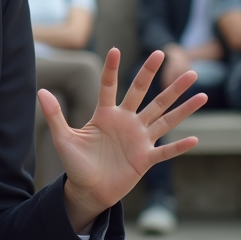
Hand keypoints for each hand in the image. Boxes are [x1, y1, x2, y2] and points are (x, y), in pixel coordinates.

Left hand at [38, 48, 206, 231]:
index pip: (110, 87)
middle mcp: (126, 122)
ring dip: (181, 106)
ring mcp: (139, 139)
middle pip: (144, 94)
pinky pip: (165, 151)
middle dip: (154, 74)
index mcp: (106, 114)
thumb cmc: (76, 164)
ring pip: (163, 117)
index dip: (112, 69)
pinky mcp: (145, 159)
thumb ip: (55, 115)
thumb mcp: (63, 138)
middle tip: (164, 52)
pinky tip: (195, 138)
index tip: (115, 49)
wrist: (88, 190)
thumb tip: (40, 91)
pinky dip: (178, 147)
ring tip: (200, 92)